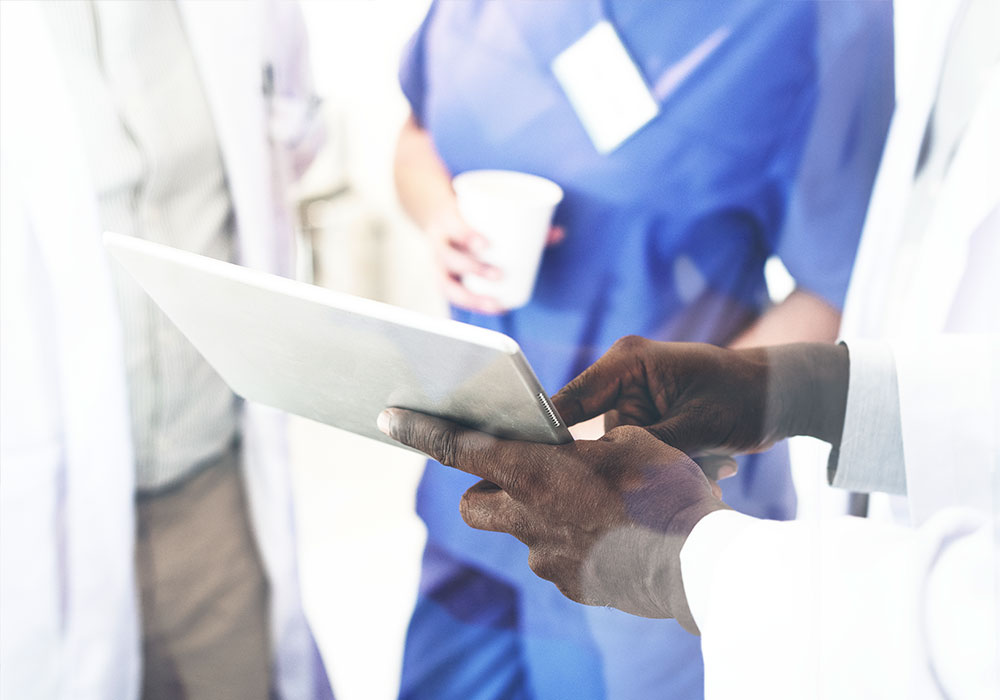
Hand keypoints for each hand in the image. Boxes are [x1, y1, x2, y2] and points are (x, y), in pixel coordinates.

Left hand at [377, 409, 726, 632]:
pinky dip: (570, 544)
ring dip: (537, 518)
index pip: (459, 447)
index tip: (391, 419)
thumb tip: (571, 454)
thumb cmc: (666, 489)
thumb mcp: (628, 441)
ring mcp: (547, 557)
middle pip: (475, 503)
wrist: (698, 561)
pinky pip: (555, 559)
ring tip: (588, 509)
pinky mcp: (571, 584)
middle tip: (523, 478)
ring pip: (520, 533)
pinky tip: (609, 536)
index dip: (420, 432)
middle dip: (486, 490)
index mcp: (536, 471)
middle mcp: (529, 517)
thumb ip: (584, 445)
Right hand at [426, 206, 563, 314]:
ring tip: (496, 304)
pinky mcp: (443, 279)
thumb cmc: (471, 216)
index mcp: (447, 220)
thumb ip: (524, 221)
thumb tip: (559, 233)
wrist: (440, 219)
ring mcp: (438, 264)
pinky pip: (451, 296)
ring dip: (471, 297)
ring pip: (446, 283)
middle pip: (449, 257)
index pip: (453, 227)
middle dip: (473, 268)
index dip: (467, 236)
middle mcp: (438, 242)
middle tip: (499, 275)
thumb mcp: (488, 211)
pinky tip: (489, 311)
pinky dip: (470, 306)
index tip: (487, 245)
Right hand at [552, 336, 848, 479]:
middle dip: (635, 463)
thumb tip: (607, 477)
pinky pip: (645, 454)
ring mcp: (637, 401)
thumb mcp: (696, 427)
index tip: (536, 470)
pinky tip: (715, 464)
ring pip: (626, 453)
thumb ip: (646, 449)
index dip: (551, 437)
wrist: (783, 396)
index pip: (570, 402)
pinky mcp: (651, 421)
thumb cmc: (744, 397)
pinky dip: (674, 467)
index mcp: (628, 363)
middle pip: (599, 437)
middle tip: (681, 472)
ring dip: (664, 469)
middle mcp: (625, 379)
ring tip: (714, 464)